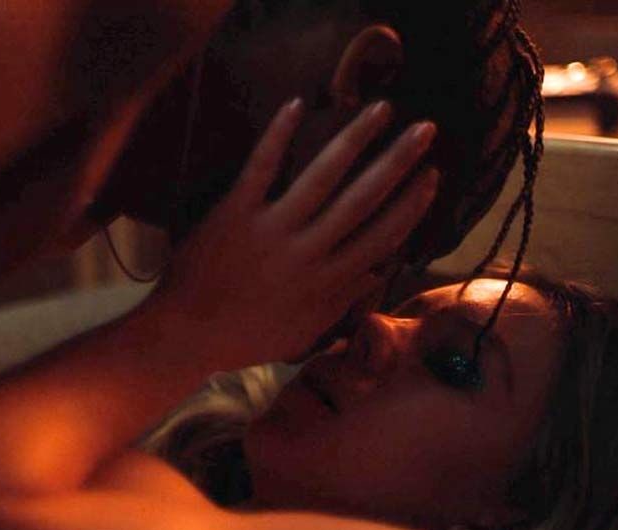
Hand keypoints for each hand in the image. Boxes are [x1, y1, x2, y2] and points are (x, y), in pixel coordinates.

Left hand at [145, 98, 439, 369]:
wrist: (185, 335)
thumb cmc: (244, 338)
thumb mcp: (302, 331)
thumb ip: (342, 301)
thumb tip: (380, 272)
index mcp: (326, 282)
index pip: (382, 237)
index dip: (411, 205)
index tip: (432, 176)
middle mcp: (306, 252)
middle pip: (363, 200)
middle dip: (398, 162)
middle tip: (426, 129)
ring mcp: (270, 229)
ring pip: (323, 177)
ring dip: (355, 139)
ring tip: (383, 109)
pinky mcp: (235, 214)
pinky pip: (260, 168)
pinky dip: (278, 135)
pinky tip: (297, 104)